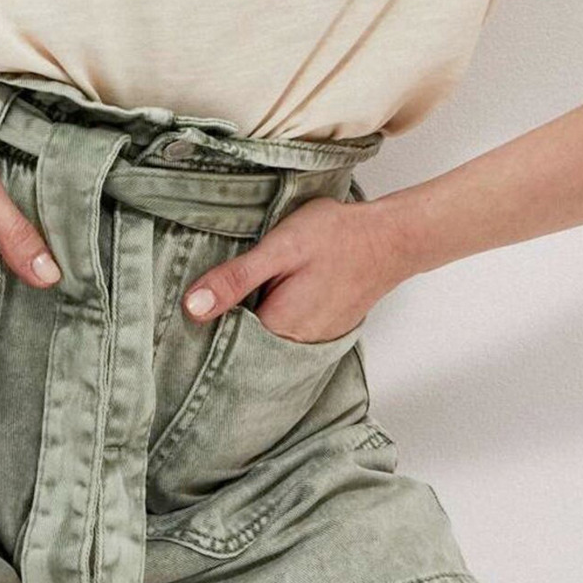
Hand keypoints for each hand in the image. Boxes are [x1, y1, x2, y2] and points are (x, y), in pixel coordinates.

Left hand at [181, 193, 401, 340]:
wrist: (390, 238)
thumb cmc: (337, 237)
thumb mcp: (279, 248)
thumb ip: (236, 279)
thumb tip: (192, 308)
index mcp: (279, 328)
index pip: (224, 341)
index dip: (206, 323)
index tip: (191, 304)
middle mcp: (296, 345)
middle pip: (245, 344)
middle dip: (227, 322)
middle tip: (215, 291)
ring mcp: (314, 341)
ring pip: (267, 339)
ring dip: (252, 319)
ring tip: (245, 289)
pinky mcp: (324, 331)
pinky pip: (288, 333)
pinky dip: (275, 317)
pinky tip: (274, 293)